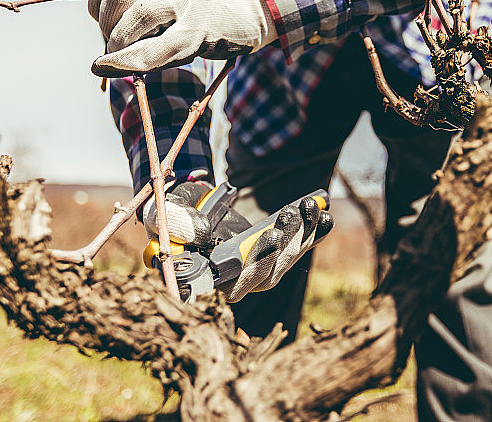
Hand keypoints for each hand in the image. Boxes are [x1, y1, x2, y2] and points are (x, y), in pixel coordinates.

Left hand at [88, 0, 276, 76]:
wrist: (258, 5)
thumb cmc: (212, 1)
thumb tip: (109, 27)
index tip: (101, 18)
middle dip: (105, 25)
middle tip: (111, 44)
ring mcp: (187, 1)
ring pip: (136, 16)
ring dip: (116, 43)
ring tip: (117, 56)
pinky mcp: (200, 29)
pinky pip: (158, 48)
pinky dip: (129, 62)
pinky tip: (113, 69)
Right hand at [143, 182, 332, 302]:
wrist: (190, 205)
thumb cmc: (173, 214)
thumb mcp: (165, 214)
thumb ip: (177, 223)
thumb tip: (202, 233)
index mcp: (204, 281)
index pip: (231, 287)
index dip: (252, 269)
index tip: (268, 239)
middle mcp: (235, 282)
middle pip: (265, 275)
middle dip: (280, 246)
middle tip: (286, 216)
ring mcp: (258, 270)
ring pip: (284, 261)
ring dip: (300, 235)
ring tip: (308, 208)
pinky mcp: (275, 254)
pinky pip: (298, 248)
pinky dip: (314, 233)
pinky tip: (326, 216)